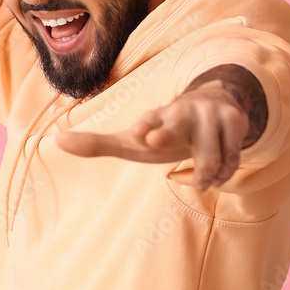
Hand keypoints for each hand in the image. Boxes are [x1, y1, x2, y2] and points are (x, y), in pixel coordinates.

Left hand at [54, 83, 250, 191]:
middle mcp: (180, 112)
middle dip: (167, 131)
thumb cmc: (162, 131)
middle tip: (152, 138)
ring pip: (210, 156)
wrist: (210, 108)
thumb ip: (96, 144)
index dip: (147, 127)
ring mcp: (209, 115)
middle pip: (176, 122)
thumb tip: (56, 140)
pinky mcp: (234, 122)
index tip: (141, 133)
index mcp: (153, 118)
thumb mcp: (131, 142)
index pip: (150, 121)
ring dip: (206, 176)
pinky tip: (216, 174)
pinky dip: (223, 173)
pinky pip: (232, 158)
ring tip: (202, 181)